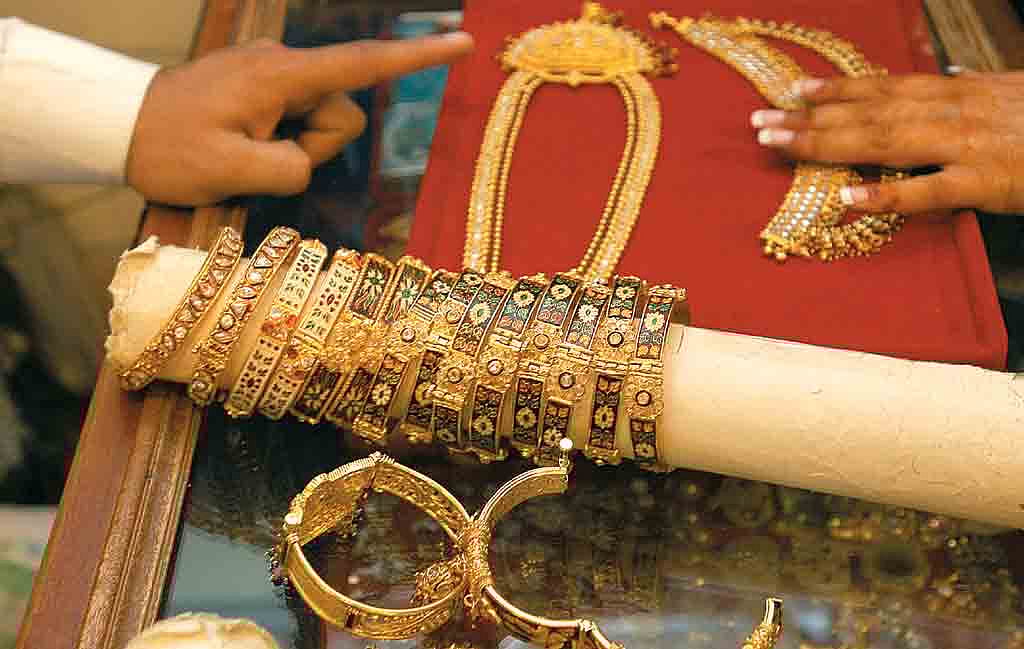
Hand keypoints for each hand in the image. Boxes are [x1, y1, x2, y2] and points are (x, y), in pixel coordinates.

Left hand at [126, 32, 472, 205]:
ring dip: (295, 148)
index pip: (362, 63)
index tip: (461, 43)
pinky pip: (298, 119)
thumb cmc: (169, 149)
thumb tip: (305, 161)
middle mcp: (283, 67)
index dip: (416, 57)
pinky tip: (242, 144)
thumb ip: (289, 170)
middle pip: (342, 112)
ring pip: (321, 122)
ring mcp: (272, 76)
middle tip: (261, 159)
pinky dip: (281, 141)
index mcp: (280, 78)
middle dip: (316, 146)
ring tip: (245, 154)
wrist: (118, 127)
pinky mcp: (261, 87)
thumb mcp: (230, 173)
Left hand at [750, 72, 1023, 214]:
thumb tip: (935, 81)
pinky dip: (885, 193)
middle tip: (760, 123)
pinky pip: (926, 190)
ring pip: (882, 140)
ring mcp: (964, 145)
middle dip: (810, 117)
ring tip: (780, 145)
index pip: (882, 87)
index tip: (792, 92)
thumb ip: (963, 93)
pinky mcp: (983, 182)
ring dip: (826, 142)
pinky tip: (846, 196)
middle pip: (867, 113)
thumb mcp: (1003, 92)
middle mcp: (951, 111)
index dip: (834, 89)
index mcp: (954, 92)